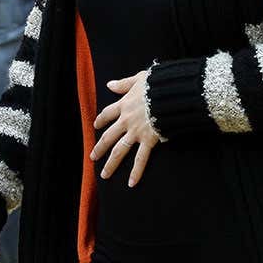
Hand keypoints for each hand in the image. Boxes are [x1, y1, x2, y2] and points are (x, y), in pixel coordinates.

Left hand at [91, 70, 159, 186]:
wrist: (169, 94)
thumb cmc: (157, 84)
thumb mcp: (138, 79)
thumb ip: (123, 84)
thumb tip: (110, 85)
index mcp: (124, 105)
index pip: (107, 114)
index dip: (101, 120)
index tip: (95, 125)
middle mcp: (126, 121)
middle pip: (109, 136)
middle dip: (100, 147)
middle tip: (92, 157)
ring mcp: (136, 132)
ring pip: (119, 150)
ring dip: (111, 163)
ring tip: (104, 174)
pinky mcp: (148, 140)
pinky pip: (140, 158)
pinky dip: (136, 171)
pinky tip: (131, 183)